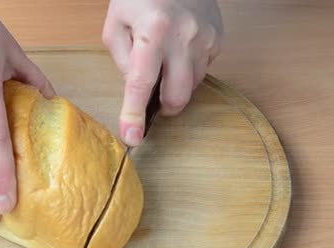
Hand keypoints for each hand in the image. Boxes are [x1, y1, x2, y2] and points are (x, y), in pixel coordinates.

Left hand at [102, 0, 223, 145]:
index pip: (142, 83)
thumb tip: (135, 90)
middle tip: (152, 101)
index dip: (134, 114)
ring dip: (174, 86)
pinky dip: (187, 71)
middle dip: (162, 108)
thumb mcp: (116, 24)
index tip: (132, 137)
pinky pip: (202, 71)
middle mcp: (183, 36)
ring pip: (191, 86)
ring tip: (164, 62)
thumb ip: (122, 60)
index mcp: (152, 30)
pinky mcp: (217, 40)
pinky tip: (178, 52)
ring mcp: (205, 38)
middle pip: (177, 96)